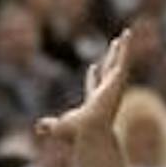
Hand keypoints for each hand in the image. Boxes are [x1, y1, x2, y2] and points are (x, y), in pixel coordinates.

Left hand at [36, 29, 131, 144]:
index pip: (94, 85)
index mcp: (94, 101)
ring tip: (125, 35)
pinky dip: (126, 46)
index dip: (93, 76)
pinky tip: (127, 33)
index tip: (92, 66)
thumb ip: (48, 126)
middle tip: (114, 46)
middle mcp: (106, 92)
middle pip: (109, 72)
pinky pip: (124, 58)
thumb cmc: (76, 133)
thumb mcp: (59, 127)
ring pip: (118, 62)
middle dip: (111, 59)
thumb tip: (38, 128)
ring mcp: (114, 85)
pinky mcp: (118, 79)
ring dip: (122, 49)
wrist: (89, 130)